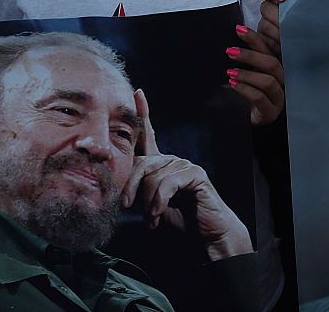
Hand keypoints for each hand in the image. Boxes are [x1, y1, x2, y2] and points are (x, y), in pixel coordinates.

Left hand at [121, 90, 252, 259]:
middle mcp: (173, 160)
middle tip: (127, 206)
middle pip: (141, 161)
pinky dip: (159, 202)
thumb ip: (140, 192)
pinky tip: (159, 215)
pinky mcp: (195, 173)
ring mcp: (185, 165)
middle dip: (131, 185)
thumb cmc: (180, 221)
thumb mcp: (152, 206)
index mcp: (161, 166)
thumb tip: (122, 191)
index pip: (149, 136)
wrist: (207, 235)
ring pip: (152, 176)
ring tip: (152, 219)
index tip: (137, 93)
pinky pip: (167, 183)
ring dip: (148, 203)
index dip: (143, 113)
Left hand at [228, 23, 284, 125]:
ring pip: (268, 81)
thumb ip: (246, 59)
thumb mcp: (246, 73)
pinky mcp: (271, 112)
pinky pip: (260, 97)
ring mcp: (279, 98)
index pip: (269, 50)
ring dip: (247, 74)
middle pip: (272, 64)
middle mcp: (282, 81)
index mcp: (275, 69)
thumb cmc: (245, 95)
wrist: (245, 122)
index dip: (255, 39)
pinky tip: (233, 84)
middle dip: (250, 55)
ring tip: (230, 72)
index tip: (239, 30)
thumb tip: (234, 36)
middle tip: (230, 52)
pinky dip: (245, 89)